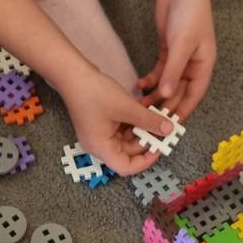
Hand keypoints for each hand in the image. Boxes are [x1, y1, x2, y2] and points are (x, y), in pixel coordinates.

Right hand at [61, 68, 175, 176]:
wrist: (73, 75)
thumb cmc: (94, 92)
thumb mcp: (126, 107)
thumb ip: (149, 120)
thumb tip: (169, 130)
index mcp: (101, 148)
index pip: (125, 168)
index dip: (144, 162)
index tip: (159, 148)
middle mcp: (99, 146)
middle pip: (127, 153)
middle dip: (146, 142)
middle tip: (163, 129)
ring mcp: (100, 135)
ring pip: (127, 141)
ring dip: (142, 131)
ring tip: (156, 119)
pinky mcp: (102, 125)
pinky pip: (122, 130)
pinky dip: (134, 124)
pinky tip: (145, 113)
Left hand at [137, 0, 215, 120]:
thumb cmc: (190, 13)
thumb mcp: (181, 44)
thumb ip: (173, 71)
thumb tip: (167, 95)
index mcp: (204, 66)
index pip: (193, 96)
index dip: (182, 111)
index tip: (169, 125)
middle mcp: (193, 66)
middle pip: (179, 93)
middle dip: (165, 106)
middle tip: (150, 120)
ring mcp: (180, 59)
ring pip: (168, 85)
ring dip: (155, 96)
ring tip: (140, 107)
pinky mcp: (168, 51)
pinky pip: (160, 73)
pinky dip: (151, 81)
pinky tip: (140, 87)